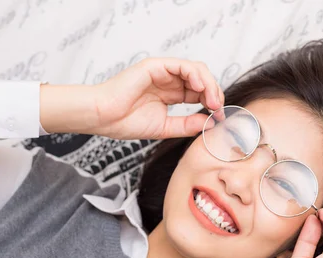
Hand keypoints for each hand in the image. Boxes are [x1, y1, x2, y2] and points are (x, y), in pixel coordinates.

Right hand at [91, 57, 223, 139]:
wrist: (103, 118)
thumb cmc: (125, 122)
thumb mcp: (165, 127)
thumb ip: (187, 125)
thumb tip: (210, 123)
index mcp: (172, 94)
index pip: (200, 93)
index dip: (213, 103)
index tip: (219, 117)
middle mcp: (169, 81)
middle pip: (202, 80)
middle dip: (214, 93)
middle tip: (218, 109)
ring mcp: (162, 72)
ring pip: (195, 70)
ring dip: (209, 84)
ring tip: (212, 101)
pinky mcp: (155, 66)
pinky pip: (181, 65)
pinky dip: (195, 74)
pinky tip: (200, 88)